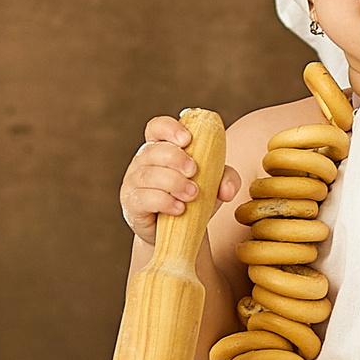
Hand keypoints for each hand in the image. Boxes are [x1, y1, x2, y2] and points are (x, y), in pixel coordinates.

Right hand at [120, 115, 239, 244]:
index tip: (187, 139)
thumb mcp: (214, 185)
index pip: (157, 127)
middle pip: (152, 150)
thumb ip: (226, 179)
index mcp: (161, 147)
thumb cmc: (194, 198)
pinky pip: (143, 198)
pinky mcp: (131, 204)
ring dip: (173, 183)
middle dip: (175, 158)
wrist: (179, 232)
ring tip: (193, 194)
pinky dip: (164, 202)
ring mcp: (134, 182)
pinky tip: (180, 209)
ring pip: (147, 175)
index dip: (169, 128)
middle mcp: (143, 161)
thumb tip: (227, 189)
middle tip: (194, 171)